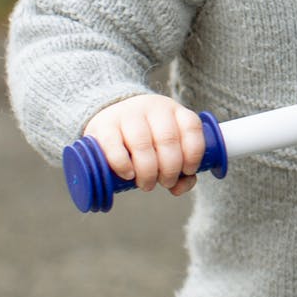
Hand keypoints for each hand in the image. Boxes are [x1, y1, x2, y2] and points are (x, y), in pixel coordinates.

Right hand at [82, 94, 205, 195]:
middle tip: (165, 183)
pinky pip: (113, 145)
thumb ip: (180, 169)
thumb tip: (178, 188)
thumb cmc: (147, 141)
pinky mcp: (103, 125)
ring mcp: (127, 113)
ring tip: (147, 185)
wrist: (110, 121)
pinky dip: (123, 164)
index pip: (191, 127)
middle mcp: (153, 108)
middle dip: (170, 169)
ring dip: (148, 171)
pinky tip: (129, 175)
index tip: (188, 171)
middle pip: (167, 139)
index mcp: (174, 111)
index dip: (193, 154)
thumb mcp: (167, 147)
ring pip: (142, 144)